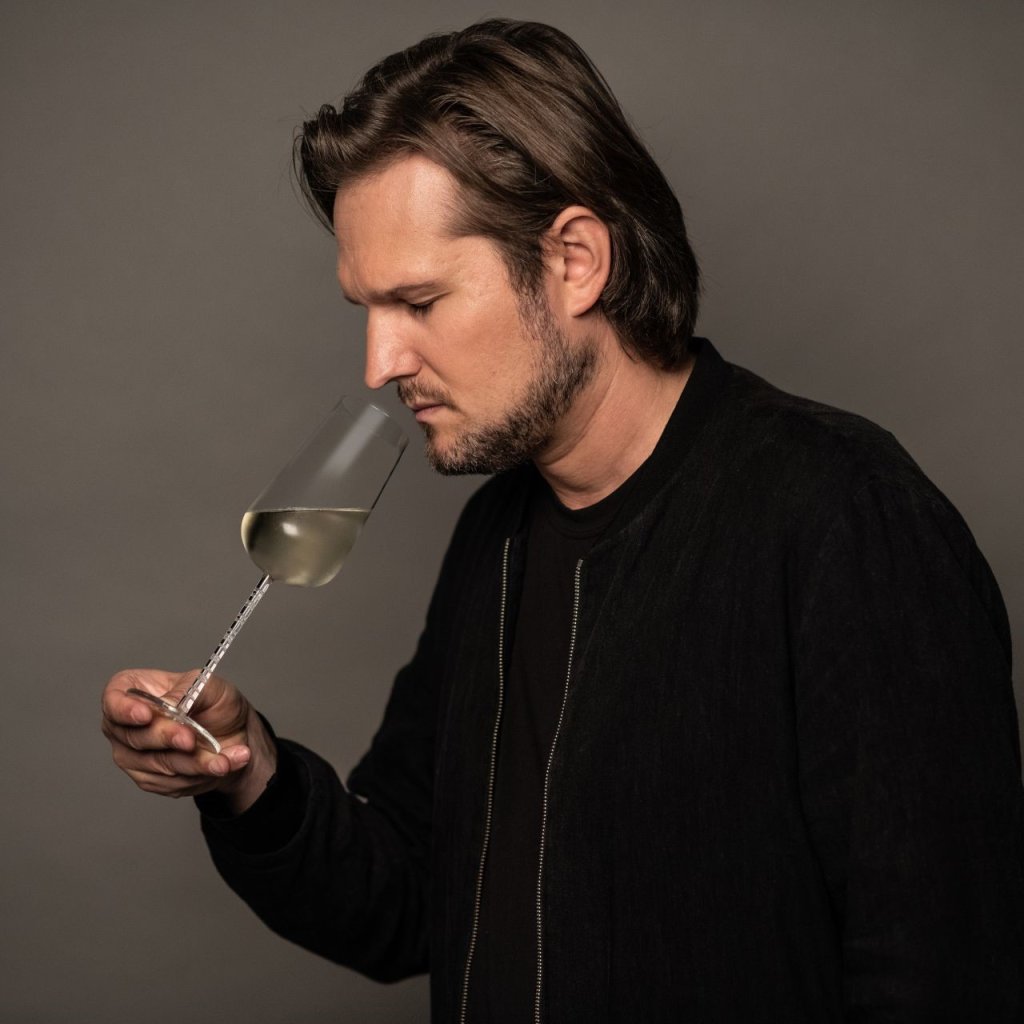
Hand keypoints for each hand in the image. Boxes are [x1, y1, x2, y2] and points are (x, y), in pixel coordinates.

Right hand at [101, 668, 275, 811]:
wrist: (235, 734)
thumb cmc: (215, 703)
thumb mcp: (210, 685)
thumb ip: (188, 690)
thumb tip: (168, 703)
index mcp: (132, 691)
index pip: (113, 700)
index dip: (124, 709)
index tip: (146, 715)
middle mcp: (124, 726)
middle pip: (135, 737)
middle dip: (167, 738)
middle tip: (190, 738)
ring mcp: (134, 756)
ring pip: (159, 763)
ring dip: (195, 762)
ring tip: (223, 758)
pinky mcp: (151, 780)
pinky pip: (173, 782)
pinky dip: (203, 773)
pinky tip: (225, 763)